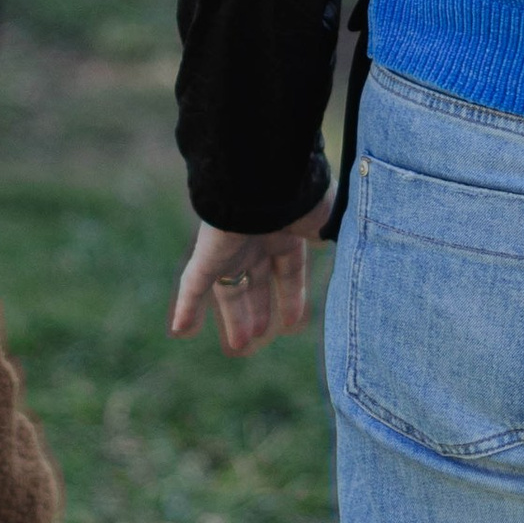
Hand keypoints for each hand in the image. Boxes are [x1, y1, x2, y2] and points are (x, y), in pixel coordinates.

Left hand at [169, 201, 332, 358]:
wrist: (268, 176)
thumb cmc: (302, 196)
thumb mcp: (329, 222)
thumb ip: (331, 241)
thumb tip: (344, 255)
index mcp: (287, 232)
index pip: (289, 270)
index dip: (291, 296)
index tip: (293, 322)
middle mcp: (257, 240)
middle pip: (255, 283)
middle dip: (258, 309)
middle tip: (258, 335)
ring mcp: (230, 248)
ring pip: (228, 289)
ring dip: (233, 318)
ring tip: (238, 346)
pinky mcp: (208, 253)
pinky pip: (193, 284)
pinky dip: (187, 307)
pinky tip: (179, 329)